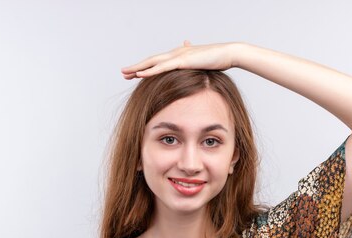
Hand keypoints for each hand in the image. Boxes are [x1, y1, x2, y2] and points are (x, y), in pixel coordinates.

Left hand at [121, 41, 239, 79]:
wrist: (228, 54)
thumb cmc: (217, 59)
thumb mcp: (201, 61)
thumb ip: (193, 60)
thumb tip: (187, 48)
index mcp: (178, 55)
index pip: (158, 61)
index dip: (145, 66)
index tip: (134, 72)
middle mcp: (175, 53)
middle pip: (151, 60)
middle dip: (136, 67)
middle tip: (123, 72)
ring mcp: (178, 56)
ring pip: (153, 63)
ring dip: (138, 68)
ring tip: (126, 73)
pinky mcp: (182, 61)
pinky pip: (162, 67)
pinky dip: (150, 70)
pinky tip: (140, 74)